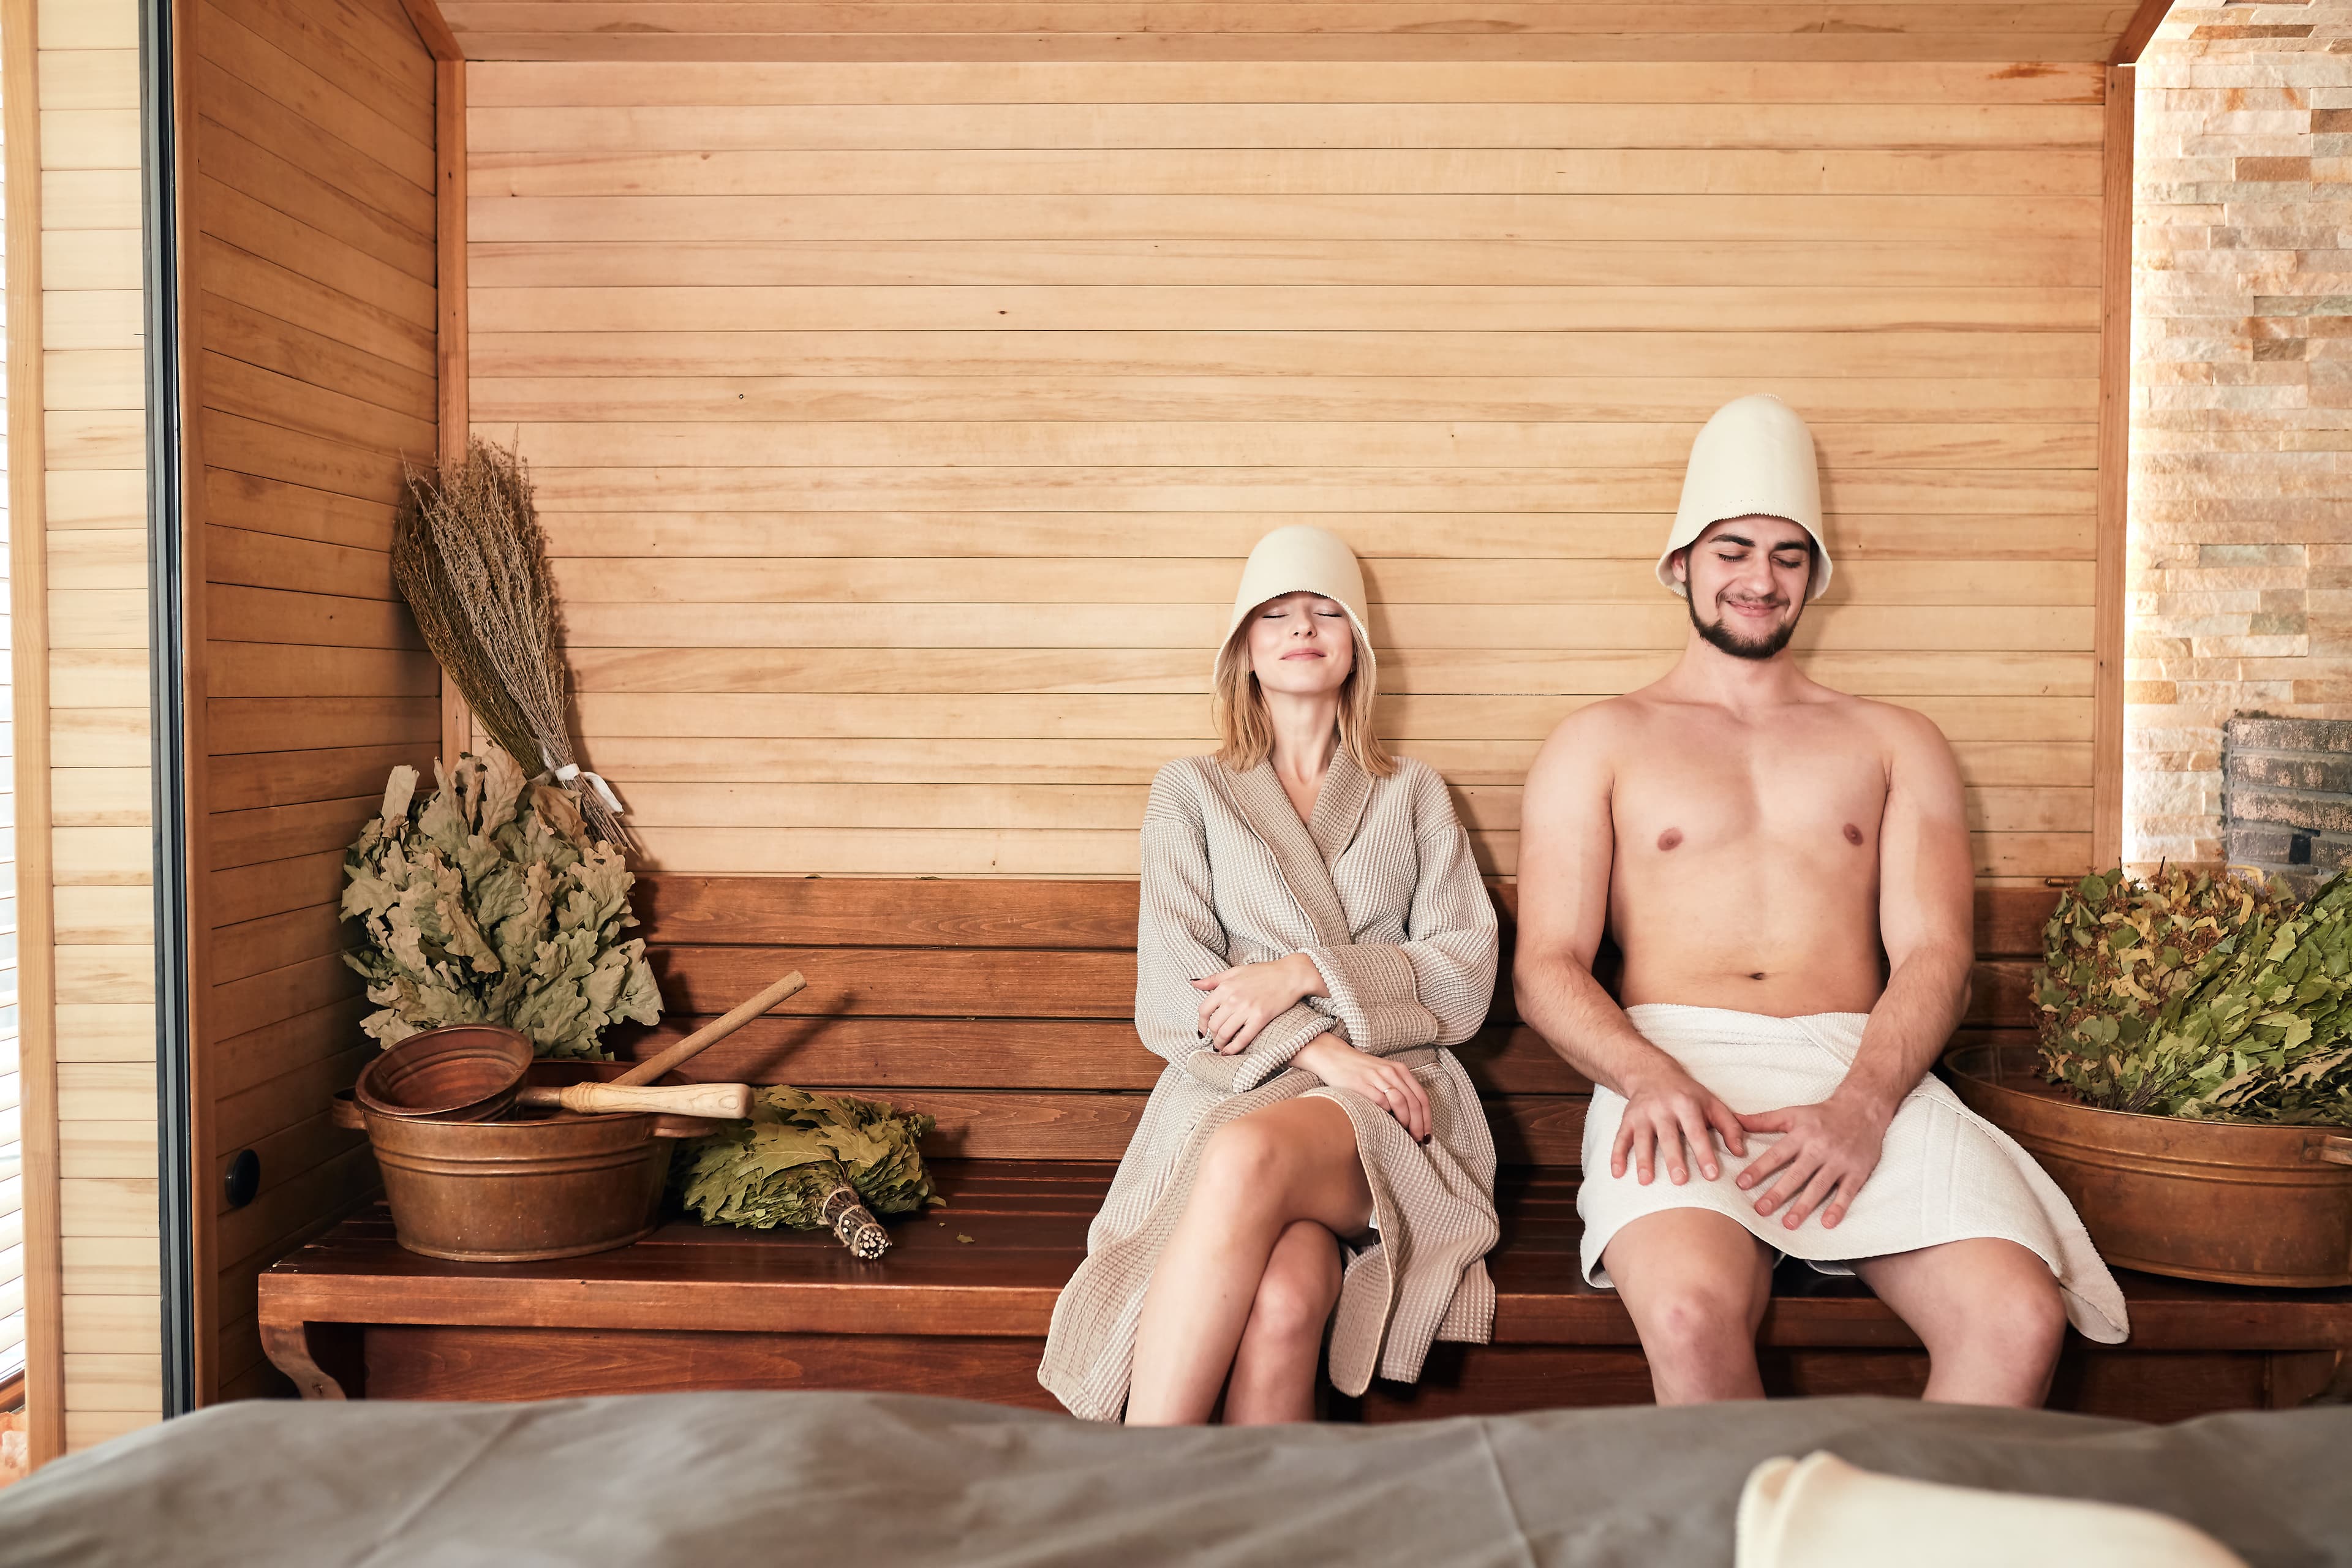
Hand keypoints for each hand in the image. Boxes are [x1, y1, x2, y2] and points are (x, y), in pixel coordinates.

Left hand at [1192, 954, 1321, 1055]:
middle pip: (1213, 1025)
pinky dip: (1233, 1049)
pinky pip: (1242, 1038)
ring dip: (1220, 1044)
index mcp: (1225, 987)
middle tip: (1216, 1040)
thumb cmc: (1264, 971)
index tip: (1203, 1031)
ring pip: (1225, 1034)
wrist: (1290, 975)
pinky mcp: (1260, 1018)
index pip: (1203, 1010)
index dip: (1201, 1024)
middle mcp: (1233, 998)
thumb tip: (1194, 984)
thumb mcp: (1235, 970)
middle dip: (1212, 1036)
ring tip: (1222, 1048)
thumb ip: (1213, 979)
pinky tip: (1230, 1052)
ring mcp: (1246, 1009)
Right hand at [1295, 1034, 1430, 1141]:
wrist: (1333, 1056)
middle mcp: (1392, 1072)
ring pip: (1402, 1103)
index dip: (1427, 1119)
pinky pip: (1381, 1102)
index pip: (1422, 1097)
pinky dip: (1387, 1116)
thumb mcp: (1383, 1074)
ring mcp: (1377, 1077)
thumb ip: (1396, 1090)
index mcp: (1400, 1070)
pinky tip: (1387, 1126)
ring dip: (1407, 1123)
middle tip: (1417, 1140)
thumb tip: (1410, 1119)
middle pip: (1414, 1102)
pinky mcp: (1362, 1084)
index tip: (1427, 1135)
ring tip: (1405, 1136)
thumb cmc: (1358, 1070)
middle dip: (1419, 1125)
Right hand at [1612, 1067, 1747, 1185]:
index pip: (1696, 1131)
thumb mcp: (1712, 1103)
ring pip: (1641, 1138)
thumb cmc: (1687, 1094)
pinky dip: (1617, 1155)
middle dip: (1673, 1158)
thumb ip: (1730, 1126)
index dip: (1704, 1153)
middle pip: (1668, 1136)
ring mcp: (1642, 1114)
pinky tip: (1618, 1173)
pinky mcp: (1627, 1119)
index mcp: (1686, 1104)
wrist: (1652, 1073)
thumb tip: (1741, 1151)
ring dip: (1643, 1159)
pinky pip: (1620, 1138)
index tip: (1712, 1175)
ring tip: (1646, 1181)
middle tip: (1680, 1180)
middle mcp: (1662, 1108)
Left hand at [1735, 1093, 1892, 1230]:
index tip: (1741, 1184)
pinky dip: (1838, 1208)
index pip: (1776, 1155)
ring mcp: (1839, 1161)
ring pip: (1819, 1186)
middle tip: (1760, 1210)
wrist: (1862, 1109)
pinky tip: (1828, 1223)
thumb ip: (1762, 1120)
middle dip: (1778, 1193)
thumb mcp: (1792, 1113)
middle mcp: (1819, 1148)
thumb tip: (1733, 1119)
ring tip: (1788, 1223)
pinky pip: (1848, 1192)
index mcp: (1801, 1135)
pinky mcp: (1858, 1171)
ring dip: (1804, 1206)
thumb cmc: (1822, 1114)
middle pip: (1796, 1174)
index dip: (1759, 1170)